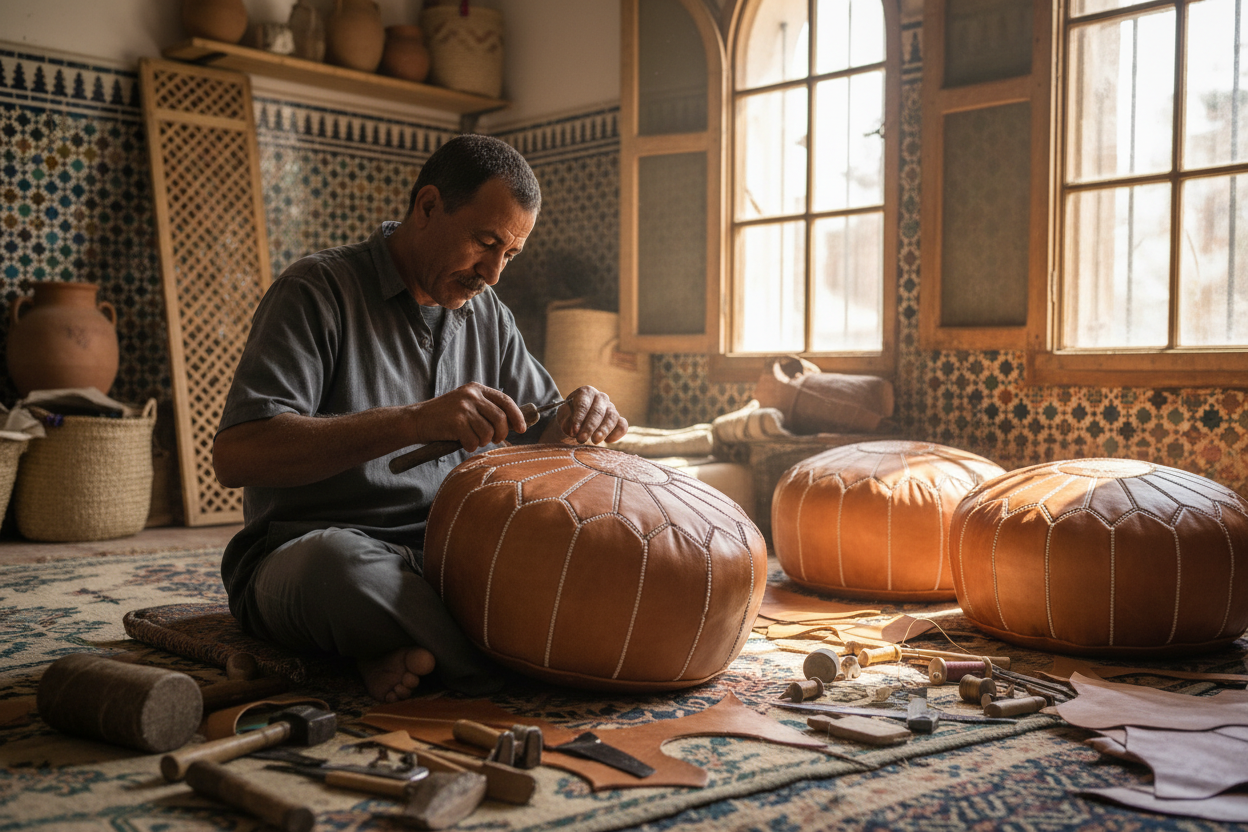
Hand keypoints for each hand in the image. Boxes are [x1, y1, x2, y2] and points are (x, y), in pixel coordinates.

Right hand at [411, 383, 526, 452]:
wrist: (417, 420)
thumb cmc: (445, 417)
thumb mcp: (466, 404)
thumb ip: (486, 409)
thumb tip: (513, 424)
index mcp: (477, 389)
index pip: (505, 400)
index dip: (517, 416)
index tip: (522, 429)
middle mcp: (472, 395)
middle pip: (500, 418)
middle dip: (501, 434)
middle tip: (494, 440)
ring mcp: (463, 407)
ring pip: (488, 432)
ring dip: (482, 442)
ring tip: (472, 439)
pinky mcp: (456, 421)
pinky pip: (474, 441)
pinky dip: (470, 446)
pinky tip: (461, 442)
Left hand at [555, 385, 628, 444]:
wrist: (577, 422)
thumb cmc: (569, 417)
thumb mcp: (563, 417)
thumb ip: (567, 422)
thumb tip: (574, 430)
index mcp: (586, 392)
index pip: (583, 404)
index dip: (578, 418)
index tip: (574, 431)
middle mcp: (601, 397)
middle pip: (598, 411)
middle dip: (589, 427)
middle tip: (581, 439)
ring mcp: (611, 407)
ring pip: (612, 417)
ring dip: (603, 430)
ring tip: (594, 441)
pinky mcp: (618, 419)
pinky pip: (622, 425)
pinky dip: (617, 433)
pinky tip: (607, 441)